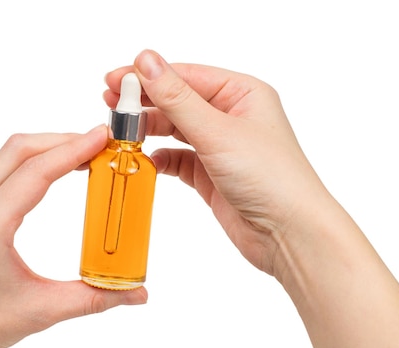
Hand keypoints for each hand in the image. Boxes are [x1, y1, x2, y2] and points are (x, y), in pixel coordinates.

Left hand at [0, 126, 147, 347]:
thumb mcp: (41, 312)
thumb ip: (93, 298)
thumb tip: (136, 294)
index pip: (35, 172)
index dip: (72, 149)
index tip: (102, 138)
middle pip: (19, 149)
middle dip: (62, 139)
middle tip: (99, 143)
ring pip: (8, 156)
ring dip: (46, 147)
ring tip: (82, 154)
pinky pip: (2, 170)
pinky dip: (32, 161)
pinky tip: (53, 173)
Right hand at [105, 50, 398, 347]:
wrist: (289, 235)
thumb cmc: (272, 179)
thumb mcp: (218, 132)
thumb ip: (177, 98)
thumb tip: (148, 62)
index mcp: (242, 93)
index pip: (185, 76)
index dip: (148, 77)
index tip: (115, 80)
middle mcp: (231, 116)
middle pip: (176, 101)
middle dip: (143, 103)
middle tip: (110, 104)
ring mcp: (220, 146)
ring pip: (174, 130)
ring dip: (148, 131)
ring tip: (120, 133)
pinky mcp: (210, 175)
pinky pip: (176, 160)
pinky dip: (158, 160)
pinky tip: (144, 161)